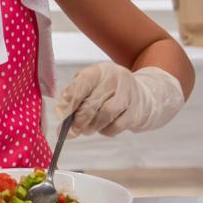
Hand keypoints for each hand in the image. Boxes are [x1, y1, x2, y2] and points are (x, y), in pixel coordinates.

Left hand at [56, 62, 184, 137]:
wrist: (142, 95)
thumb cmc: (108, 90)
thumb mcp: (91, 84)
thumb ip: (74, 94)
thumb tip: (61, 113)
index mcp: (100, 70)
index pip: (82, 83)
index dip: (69, 101)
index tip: (60, 115)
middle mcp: (115, 79)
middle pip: (92, 102)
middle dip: (78, 120)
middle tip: (69, 132)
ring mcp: (128, 94)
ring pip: (105, 114)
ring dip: (92, 126)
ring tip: (86, 130)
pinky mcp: (136, 111)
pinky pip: (117, 125)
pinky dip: (106, 130)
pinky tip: (102, 128)